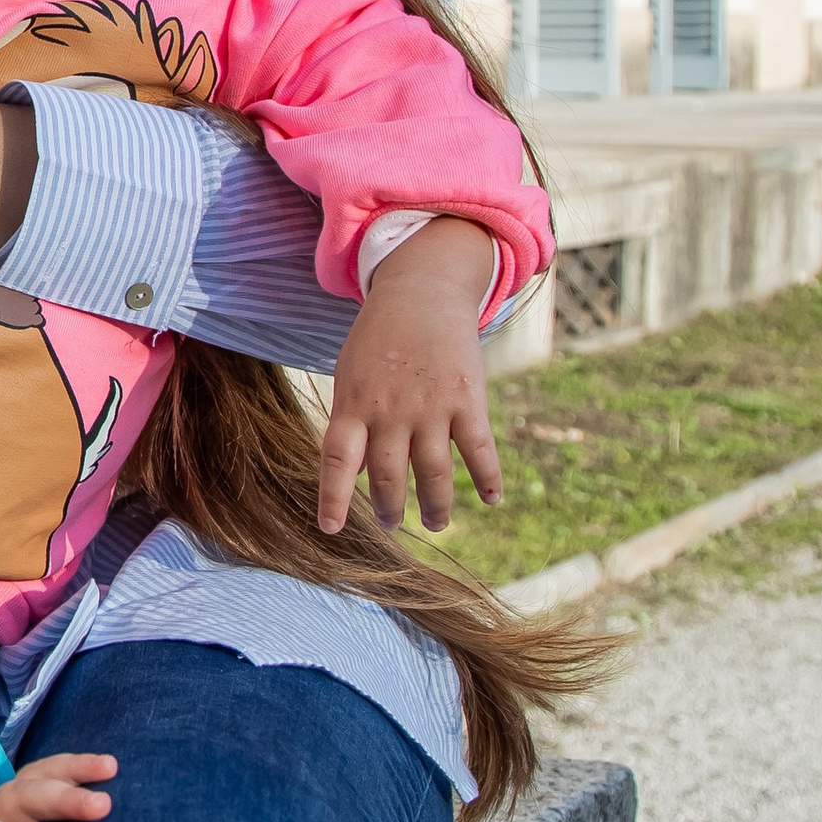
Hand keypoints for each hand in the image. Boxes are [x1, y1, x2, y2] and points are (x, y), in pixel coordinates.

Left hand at [318, 216, 502, 534]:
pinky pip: (479, 449)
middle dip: (389, 509)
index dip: (333, 498)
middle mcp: (390, 410)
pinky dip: (487, 478)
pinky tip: (492, 498)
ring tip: (436, 521)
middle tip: (392, 525)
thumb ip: (350, 423)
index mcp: (353, 404)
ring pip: (433, 473)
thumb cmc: (379, 341)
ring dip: (436, 506)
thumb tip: (352, 475)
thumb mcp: (351, 376)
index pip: (336, 460)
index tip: (330, 529)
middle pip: (387, 475)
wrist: (421, 291)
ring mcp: (431, 406)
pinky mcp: (468, 399)